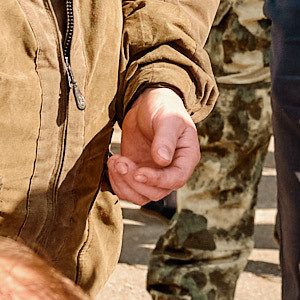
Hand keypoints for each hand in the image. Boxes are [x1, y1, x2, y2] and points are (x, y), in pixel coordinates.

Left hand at [109, 86, 199, 204]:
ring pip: (141, 196)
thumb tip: (162, 160)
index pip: (176, 179)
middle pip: (156, 192)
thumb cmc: (164, 108)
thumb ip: (165, 139)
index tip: (138, 172)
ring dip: (124, 183)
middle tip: (121, 160)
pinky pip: (127, 190)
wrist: (147, 104)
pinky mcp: (137, 173)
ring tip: (115, 160)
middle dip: (135, 181)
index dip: (157, 180)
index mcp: (186, 158)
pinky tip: (112, 164)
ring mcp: (154, 174)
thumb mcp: (167, 119)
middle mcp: (171, 171)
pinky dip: (117, 182)